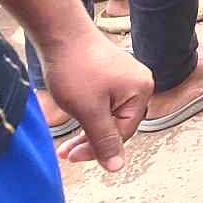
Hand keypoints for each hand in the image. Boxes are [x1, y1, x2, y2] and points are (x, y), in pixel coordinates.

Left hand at [39, 30, 151, 171]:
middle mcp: (139, 85)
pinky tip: (73, 118)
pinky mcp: (111, 75)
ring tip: (65, 142)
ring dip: (87, 130)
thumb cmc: (76, 69)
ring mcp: (125, 79)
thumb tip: (118, 168)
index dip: (97, 148)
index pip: (123, 133)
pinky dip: (88, 114)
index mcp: (141, 92)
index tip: (71, 155)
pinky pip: (104, 103)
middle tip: (66, 152)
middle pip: (117, 125)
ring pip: (108, 115)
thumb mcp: (89, 111)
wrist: (61, 34)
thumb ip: (104, 140)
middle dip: (91, 140)